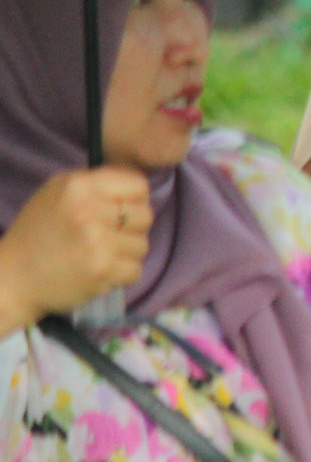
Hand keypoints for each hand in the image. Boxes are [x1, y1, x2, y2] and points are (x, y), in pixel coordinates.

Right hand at [0, 168, 151, 333]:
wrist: (13, 278)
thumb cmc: (37, 233)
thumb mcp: (57, 193)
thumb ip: (97, 184)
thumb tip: (138, 184)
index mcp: (79, 186)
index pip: (139, 185)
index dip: (134, 200)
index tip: (118, 211)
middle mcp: (89, 210)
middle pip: (146, 215)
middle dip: (131, 229)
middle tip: (106, 237)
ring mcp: (97, 241)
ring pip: (143, 245)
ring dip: (125, 254)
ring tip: (98, 255)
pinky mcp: (103, 270)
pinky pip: (135, 270)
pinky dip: (121, 275)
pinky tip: (98, 271)